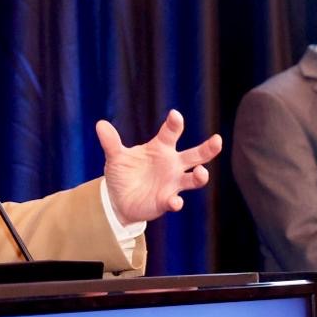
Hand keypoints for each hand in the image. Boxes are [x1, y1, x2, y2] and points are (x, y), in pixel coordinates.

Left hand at [96, 109, 222, 224]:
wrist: (118, 199)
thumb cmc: (123, 173)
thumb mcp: (116, 157)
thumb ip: (111, 142)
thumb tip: (100, 124)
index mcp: (160, 148)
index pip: (171, 133)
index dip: (174, 124)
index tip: (175, 115)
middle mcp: (171, 164)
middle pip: (195, 155)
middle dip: (208, 149)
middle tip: (217, 140)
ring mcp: (172, 183)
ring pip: (193, 179)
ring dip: (200, 176)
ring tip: (201, 172)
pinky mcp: (166, 200)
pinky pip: (175, 200)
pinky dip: (176, 201)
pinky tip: (174, 201)